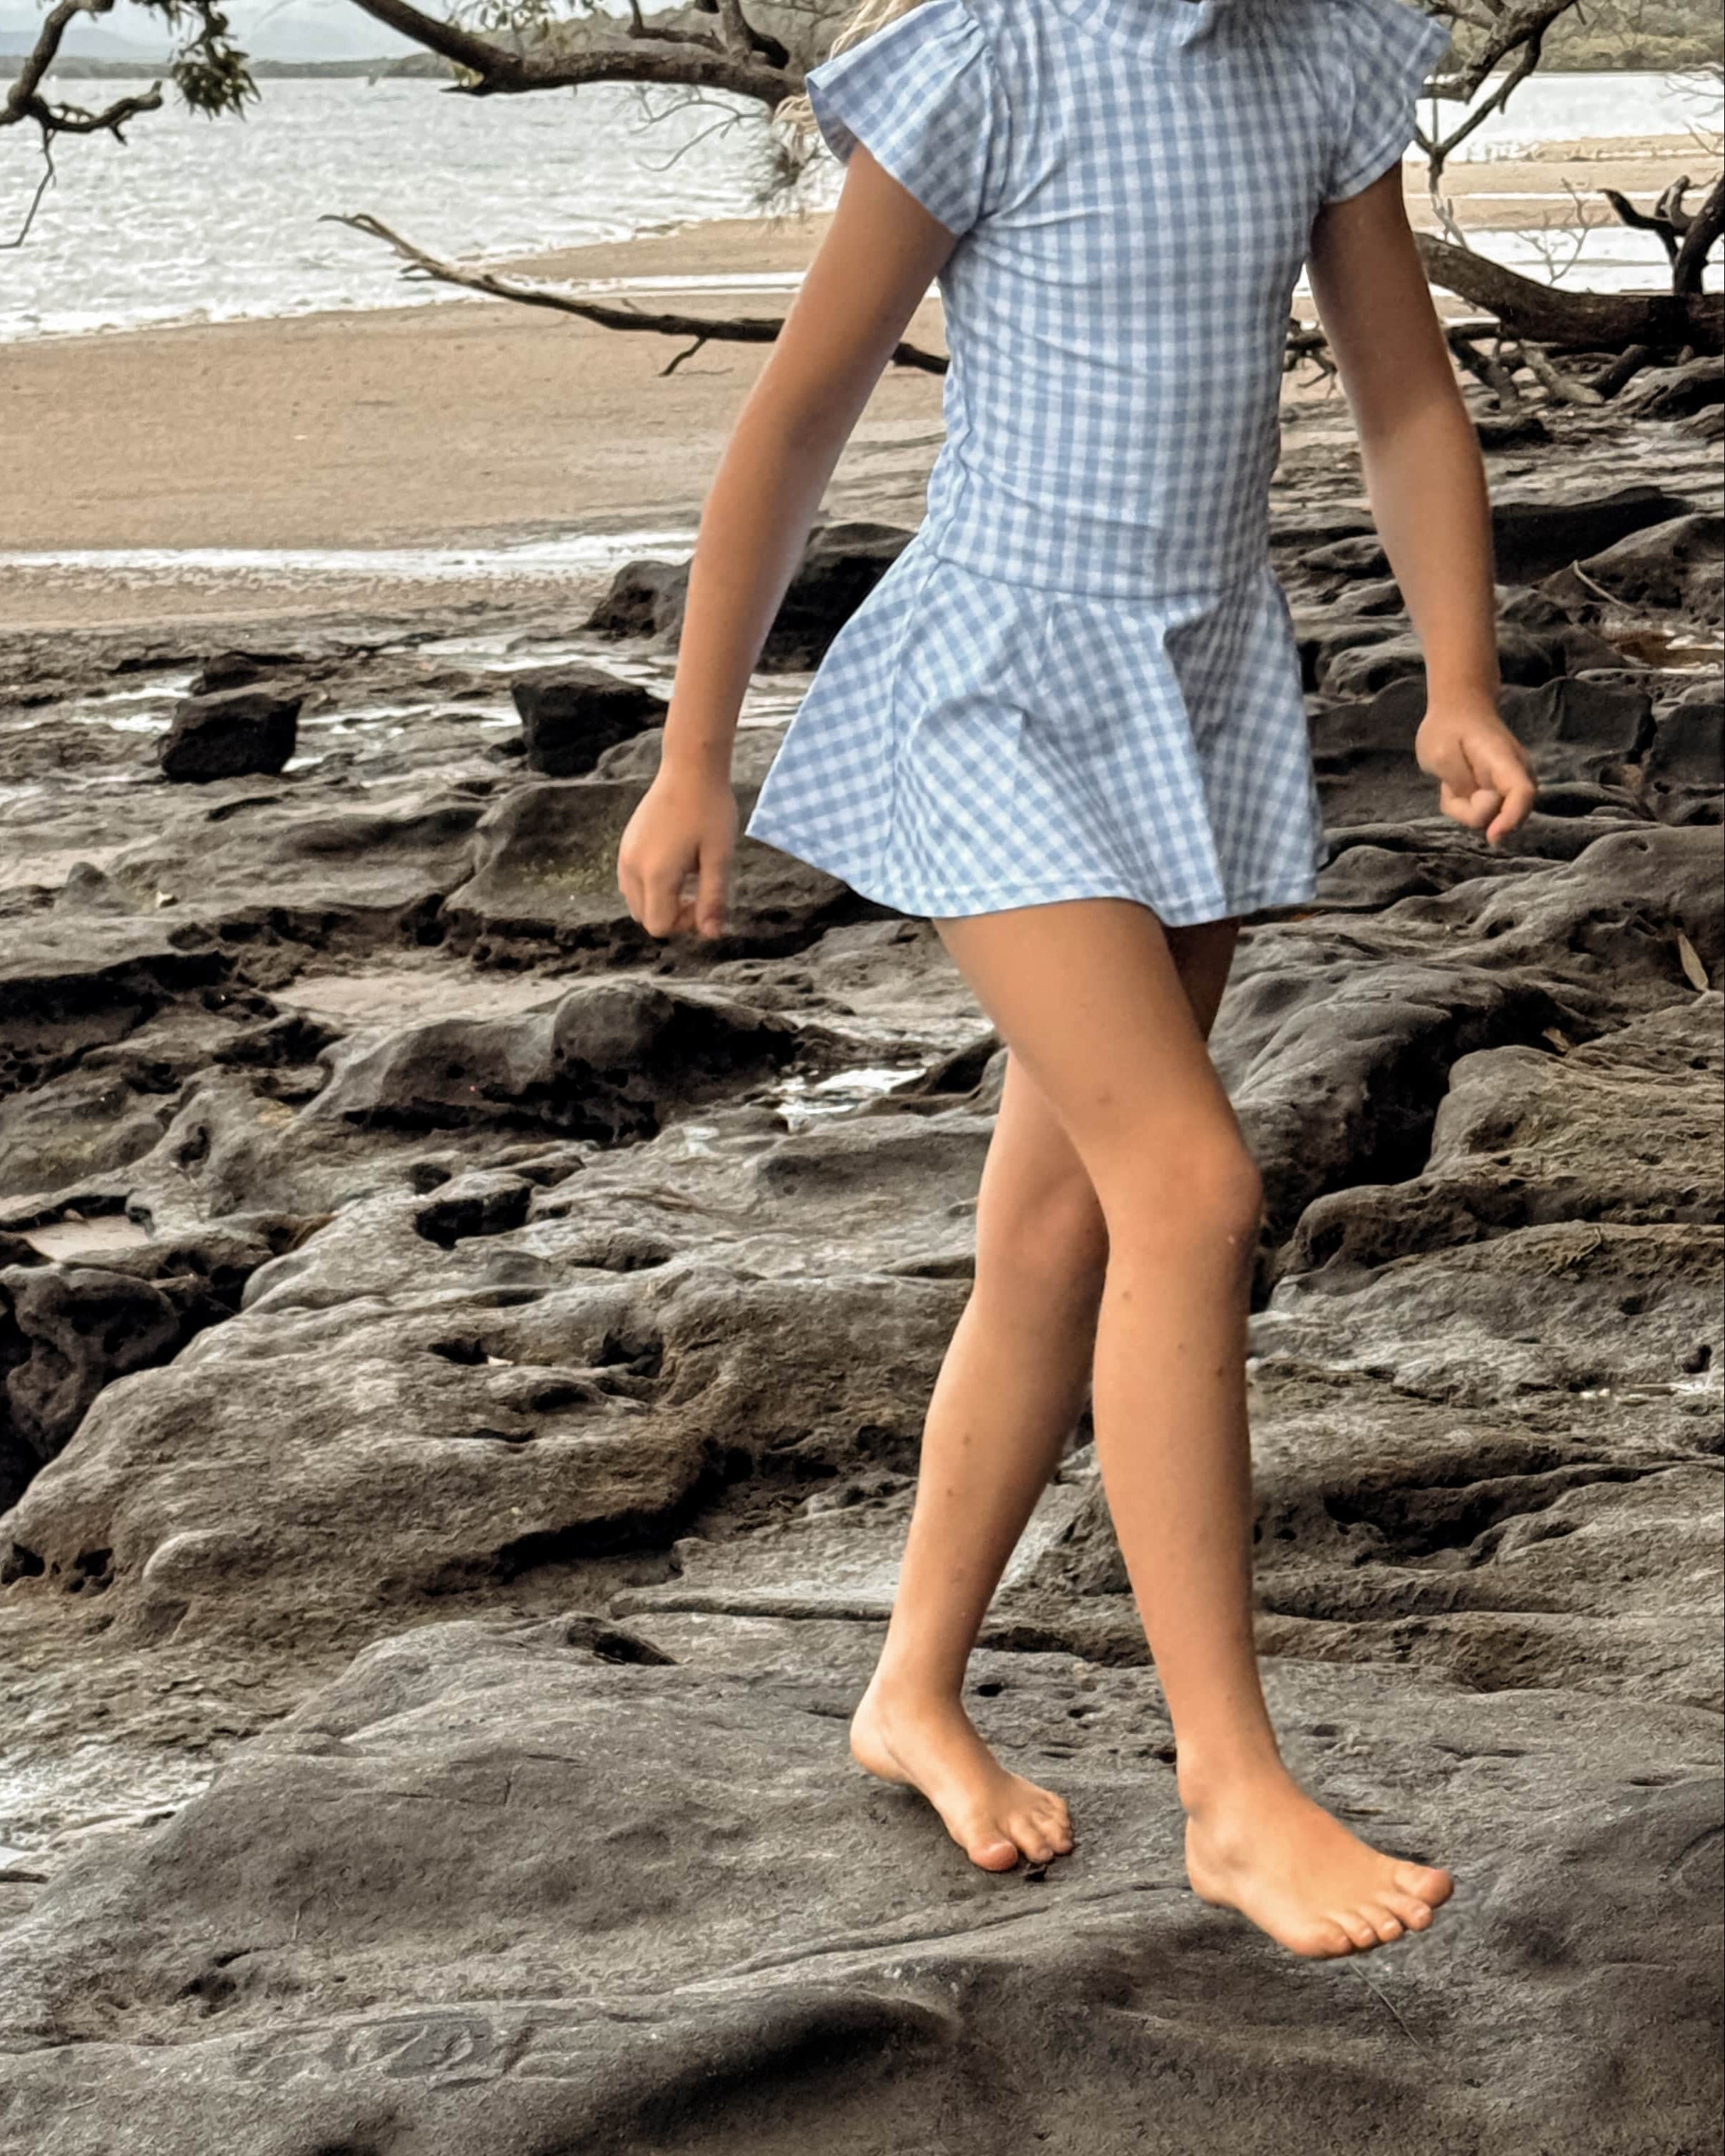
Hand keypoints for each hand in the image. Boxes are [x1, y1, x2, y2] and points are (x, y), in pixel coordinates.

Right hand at [617, 762, 737, 938]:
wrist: (690, 768)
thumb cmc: (710, 811)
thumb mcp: (719, 857)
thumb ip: (713, 899)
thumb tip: (711, 935)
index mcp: (655, 874)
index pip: (658, 926)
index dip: (684, 925)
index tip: (703, 901)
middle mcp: (632, 868)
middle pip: (644, 918)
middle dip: (672, 915)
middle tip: (698, 890)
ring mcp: (625, 855)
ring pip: (635, 902)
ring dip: (660, 901)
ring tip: (687, 877)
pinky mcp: (625, 844)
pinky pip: (631, 882)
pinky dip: (651, 886)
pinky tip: (674, 864)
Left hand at [1414, 701, 1537, 846]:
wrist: (1459, 709)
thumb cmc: (1447, 729)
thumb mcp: (1440, 755)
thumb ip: (1460, 783)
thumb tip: (1479, 807)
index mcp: (1505, 760)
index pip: (1521, 793)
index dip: (1510, 819)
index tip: (1492, 837)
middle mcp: (1517, 775)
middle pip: (1506, 814)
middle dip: (1473, 812)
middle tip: (1450, 786)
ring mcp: (1510, 785)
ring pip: (1489, 818)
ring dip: (1464, 807)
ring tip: (1452, 781)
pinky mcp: (1500, 793)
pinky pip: (1481, 814)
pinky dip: (1463, 805)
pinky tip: (1457, 784)